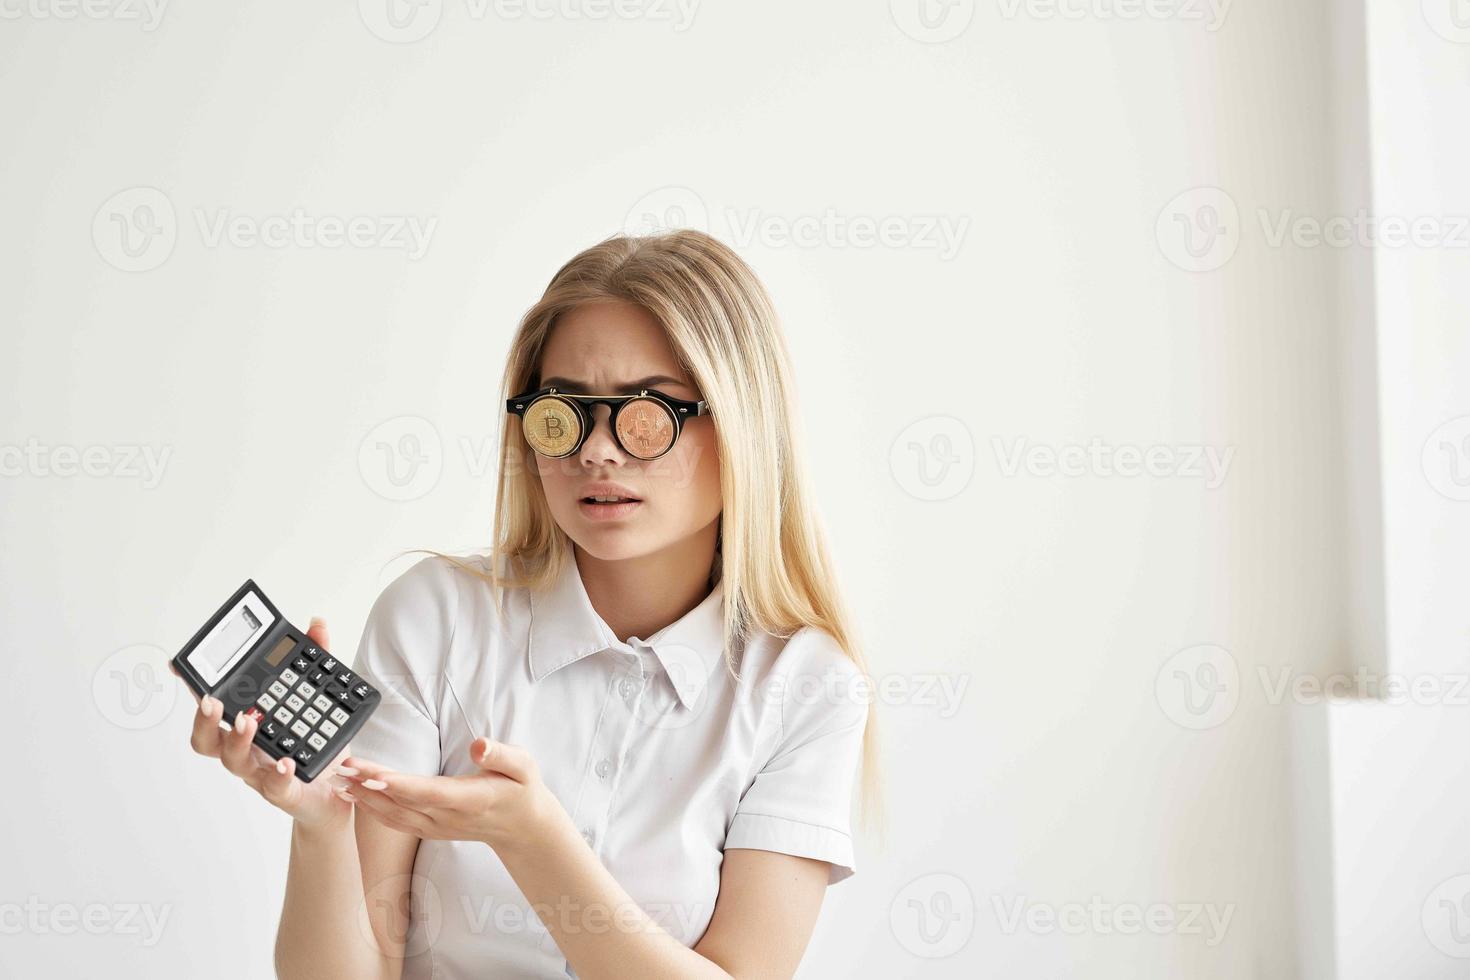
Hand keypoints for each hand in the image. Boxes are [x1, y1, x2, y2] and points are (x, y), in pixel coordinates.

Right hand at [172, 616, 350, 830]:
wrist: (338, 792)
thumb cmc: (316, 744)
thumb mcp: (320, 696)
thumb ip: (317, 658)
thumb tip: (316, 624)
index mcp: (247, 726)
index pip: (213, 707)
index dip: (193, 689)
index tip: (179, 667)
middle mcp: (247, 750)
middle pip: (208, 740)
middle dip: (204, 719)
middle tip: (211, 701)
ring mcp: (262, 772)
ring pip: (234, 761)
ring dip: (238, 740)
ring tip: (249, 721)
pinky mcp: (286, 792)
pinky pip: (275, 787)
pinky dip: (279, 775)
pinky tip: (286, 762)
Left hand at [338, 738, 571, 853]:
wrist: (522, 828)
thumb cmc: (522, 789)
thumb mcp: (524, 766)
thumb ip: (501, 755)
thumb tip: (479, 744)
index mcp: (469, 800)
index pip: (428, 791)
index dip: (398, 784)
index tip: (372, 773)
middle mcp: (448, 817)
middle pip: (402, 801)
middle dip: (370, 784)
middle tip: (343, 767)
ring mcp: (437, 826)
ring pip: (393, 813)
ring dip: (364, 797)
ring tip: (339, 779)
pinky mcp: (429, 829)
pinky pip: (396, 821)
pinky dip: (372, 809)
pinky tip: (355, 796)